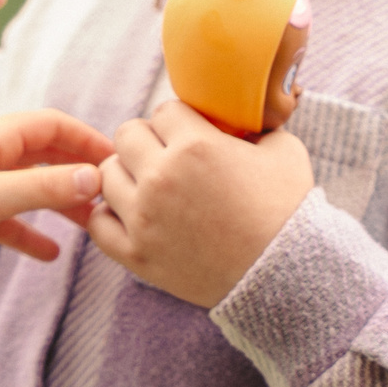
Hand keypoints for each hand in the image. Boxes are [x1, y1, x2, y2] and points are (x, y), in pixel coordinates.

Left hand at [0, 109, 113, 258]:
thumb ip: (43, 188)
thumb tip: (94, 178)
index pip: (51, 124)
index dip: (86, 139)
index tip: (117, 160)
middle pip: (44, 153)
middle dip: (77, 171)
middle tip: (111, 193)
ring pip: (29, 185)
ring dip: (59, 201)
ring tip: (90, 224)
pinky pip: (8, 215)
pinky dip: (30, 230)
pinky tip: (51, 254)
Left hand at [88, 100, 313, 307]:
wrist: (286, 275)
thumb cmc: (288, 209)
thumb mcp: (282, 149)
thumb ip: (253, 125)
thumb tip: (239, 115)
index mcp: (195, 146)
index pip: (163, 111)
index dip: (180, 121)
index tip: (191, 136)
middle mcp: (161, 178)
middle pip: (126, 134)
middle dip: (147, 140)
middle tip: (167, 157)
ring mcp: (144, 218)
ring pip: (106, 175)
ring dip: (127, 176)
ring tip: (151, 187)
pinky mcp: (137, 255)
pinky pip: (99, 223)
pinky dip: (111, 216)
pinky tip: (134, 215)